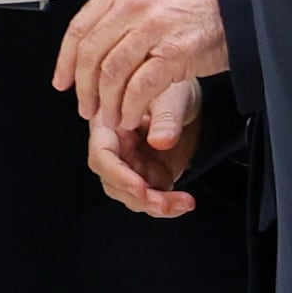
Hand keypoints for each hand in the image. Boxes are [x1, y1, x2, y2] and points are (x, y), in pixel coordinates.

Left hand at [57, 0, 229, 129]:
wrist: (244, 1)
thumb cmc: (205, 0)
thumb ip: (126, 11)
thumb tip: (97, 43)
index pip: (81, 27)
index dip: (66, 60)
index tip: (63, 82)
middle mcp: (136, 3)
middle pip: (92, 52)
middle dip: (84, 88)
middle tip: (86, 108)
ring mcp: (155, 27)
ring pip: (112, 72)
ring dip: (106, 102)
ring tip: (110, 117)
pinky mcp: (175, 52)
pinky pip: (139, 86)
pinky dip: (129, 107)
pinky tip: (130, 116)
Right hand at [86, 83, 204, 216]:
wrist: (190, 99)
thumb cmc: (172, 87)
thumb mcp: (170, 95)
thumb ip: (165, 117)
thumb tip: (160, 141)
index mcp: (108, 126)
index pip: (101, 157)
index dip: (118, 176)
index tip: (140, 187)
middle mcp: (116, 149)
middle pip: (115, 184)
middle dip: (140, 198)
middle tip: (165, 203)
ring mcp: (132, 165)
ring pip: (134, 196)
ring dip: (157, 205)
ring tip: (183, 202)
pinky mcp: (148, 176)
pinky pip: (153, 198)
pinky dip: (168, 205)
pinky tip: (184, 202)